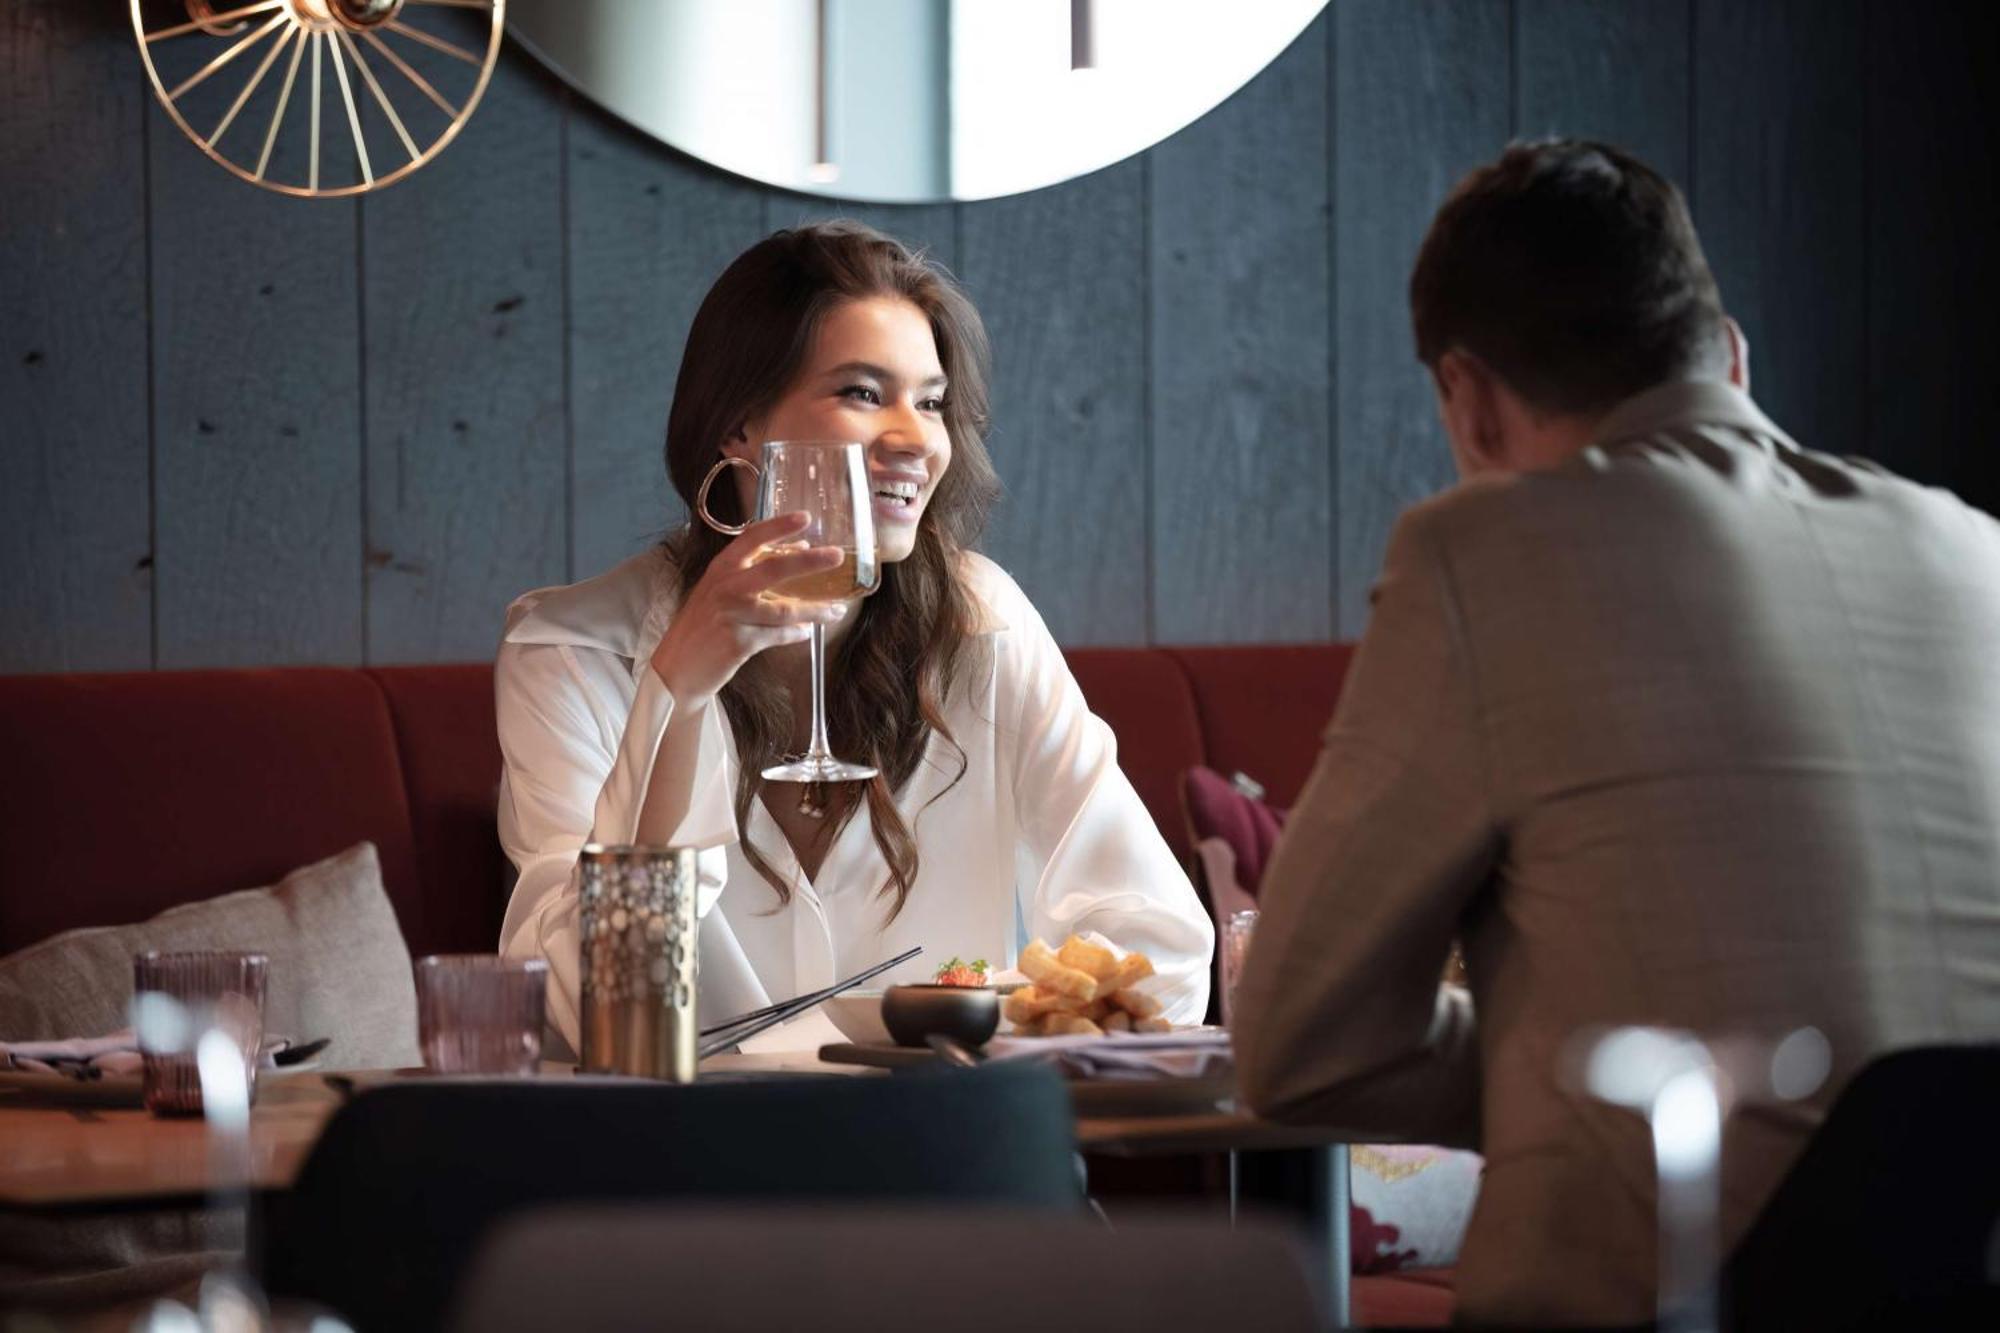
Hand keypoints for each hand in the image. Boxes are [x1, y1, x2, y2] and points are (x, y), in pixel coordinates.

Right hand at [649, 512, 847, 704]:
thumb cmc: (702, 626)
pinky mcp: (739, 643)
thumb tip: (798, 549)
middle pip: (775, 569)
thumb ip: (753, 571)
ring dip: (815, 611)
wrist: (676, 668)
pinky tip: (806, 632)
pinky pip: (778, 636)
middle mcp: (725, 587)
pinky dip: (796, 634)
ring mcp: (732, 615)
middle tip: (837, 556)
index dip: (779, 526)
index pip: (751, 538)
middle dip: (810, 562)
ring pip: (784, 610)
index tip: (805, 518)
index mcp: (720, 569)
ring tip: (836, 611)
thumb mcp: (719, 591)